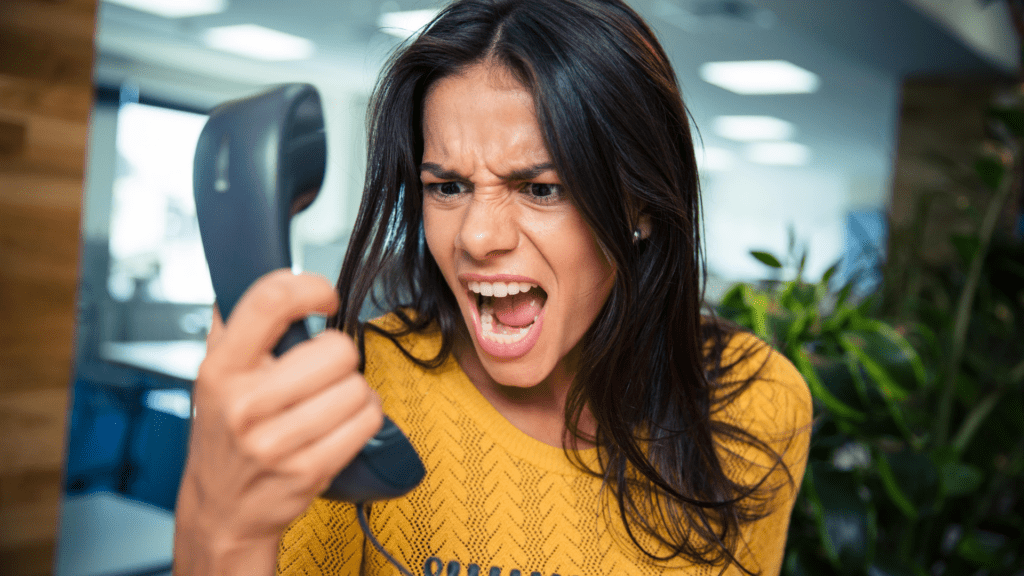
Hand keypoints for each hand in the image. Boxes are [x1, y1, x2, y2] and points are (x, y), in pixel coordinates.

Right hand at [173, 270, 382, 575]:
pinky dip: (365, 417)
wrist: (222, 510)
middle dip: (340, 355)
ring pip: (357, 387)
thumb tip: (246, 265)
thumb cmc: (225, 433)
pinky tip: (341, 422)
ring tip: (331, 400)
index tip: (323, 297)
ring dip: (355, 390)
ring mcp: (276, 442)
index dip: (309, 287)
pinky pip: (367, 421)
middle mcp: (245, 404)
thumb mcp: (212, 375)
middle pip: (336, 349)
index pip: (269, 301)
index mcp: (221, 369)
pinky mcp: (308, 471)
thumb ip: (231, 323)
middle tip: (324, 370)